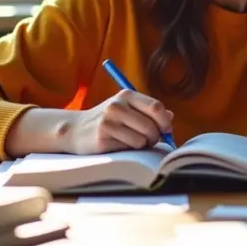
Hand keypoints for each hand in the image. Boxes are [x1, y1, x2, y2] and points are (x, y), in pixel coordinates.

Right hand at [3, 91, 173, 156]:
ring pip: (142, 140)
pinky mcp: (102, 138)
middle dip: (155, 136)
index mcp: (126, 95)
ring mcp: (108, 122)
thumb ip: (148, 112)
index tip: (166, 130)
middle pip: (151, 125)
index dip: (165, 122)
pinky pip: (129, 148)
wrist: (76, 130)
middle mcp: (117, 106)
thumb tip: (170, 117)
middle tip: (149, 140)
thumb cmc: (108, 120)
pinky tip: (119, 145)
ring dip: (142, 145)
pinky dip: (129, 150)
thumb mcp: (127, 109)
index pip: (156, 107)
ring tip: (132, 142)